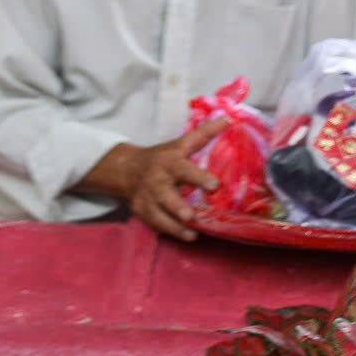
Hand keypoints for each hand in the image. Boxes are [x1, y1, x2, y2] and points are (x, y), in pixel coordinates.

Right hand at [84, 118, 227, 241]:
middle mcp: (157, 182)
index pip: (184, 170)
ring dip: (176, 227)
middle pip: (167, 197)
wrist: (127, 169)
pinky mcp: (142, 212)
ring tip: (193, 234)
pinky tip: (186, 236)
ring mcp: (147, 199)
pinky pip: (156, 225)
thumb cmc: (162, 156)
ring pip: (159, 216)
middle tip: (194, 217)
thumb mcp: (181, 143)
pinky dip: (170, 232)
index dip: (198, 178)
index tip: (215, 186)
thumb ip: (204, 133)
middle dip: (179, 208)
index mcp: (169, 163)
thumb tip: (228, 119)